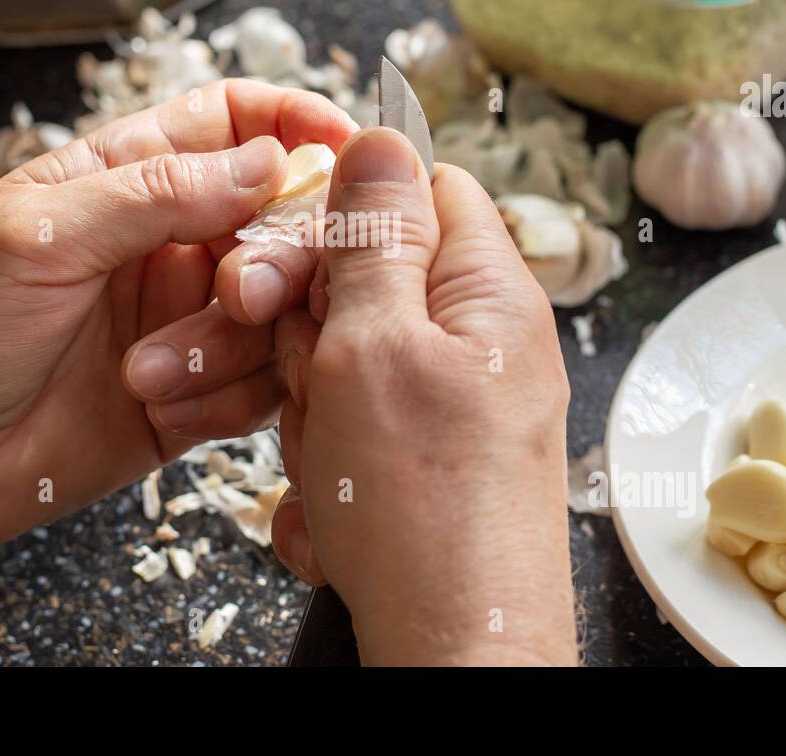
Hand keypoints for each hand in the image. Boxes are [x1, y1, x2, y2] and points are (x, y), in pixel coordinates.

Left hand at [0, 79, 355, 569]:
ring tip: (154, 374)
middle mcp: (169, 245)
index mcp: (126, 179)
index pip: (234, 122)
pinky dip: (231, 400)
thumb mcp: (38, 234)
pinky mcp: (197, 395)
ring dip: (237, 344)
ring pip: (282, 311)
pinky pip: (263, 386)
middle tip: (239, 292)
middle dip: (279, 256)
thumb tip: (268, 160)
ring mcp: (187, 320)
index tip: (346, 148)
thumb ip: (156, 192)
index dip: (295, 123)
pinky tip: (167, 412)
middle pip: (282, 220)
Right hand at [267, 127, 576, 665]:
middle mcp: (481, 337)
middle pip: (371, 276)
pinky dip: (328, 456)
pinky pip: (354, 420)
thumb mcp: (377, 347)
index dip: (349, 211)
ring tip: (327, 464)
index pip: (423, 188)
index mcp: (489, 290)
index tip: (298, 254)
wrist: (455, 651)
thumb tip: (383, 134)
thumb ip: (374, 237)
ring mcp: (453, 398)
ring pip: (347, 355)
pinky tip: (334, 506)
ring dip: (309, 404)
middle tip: (295, 373)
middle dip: (309, 325)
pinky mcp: (426, 452)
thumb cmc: (424, 510)